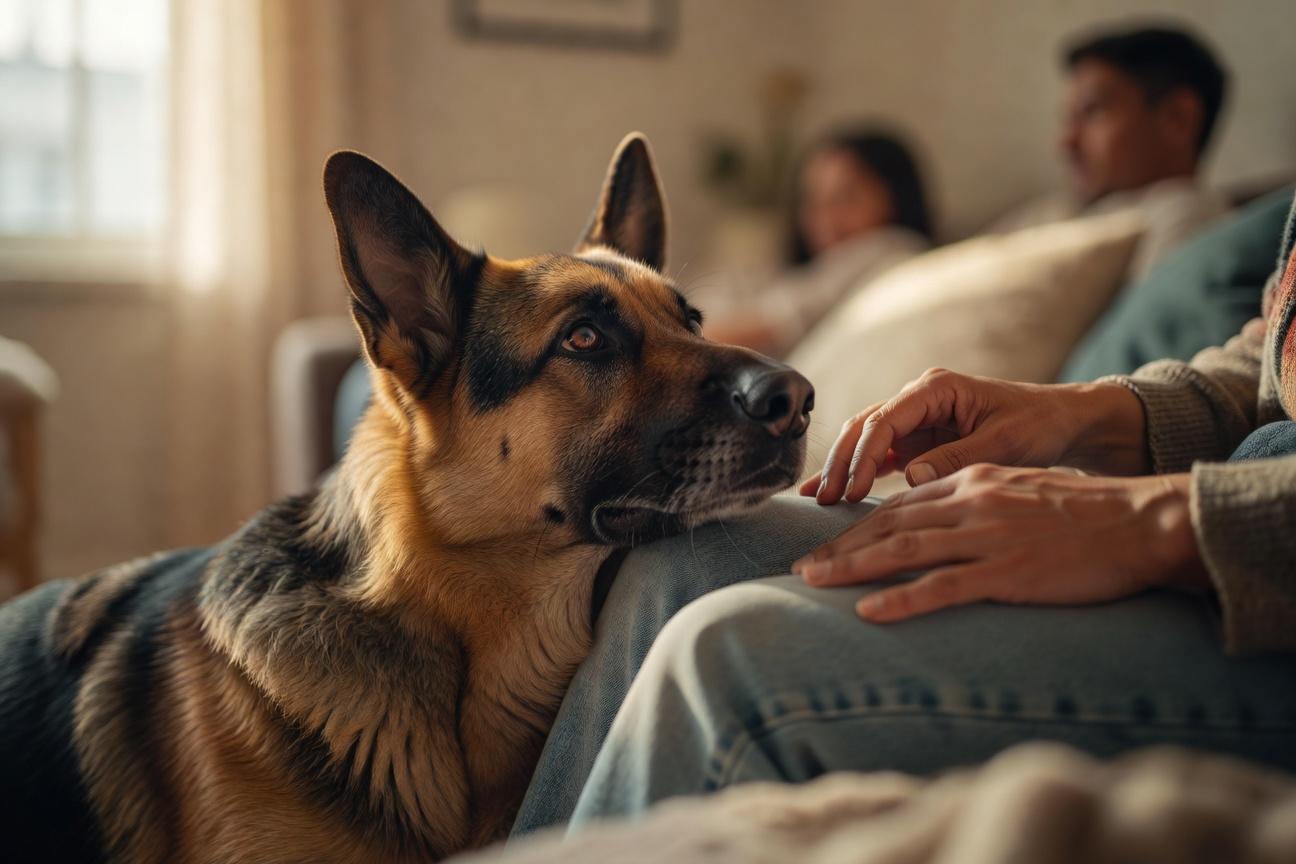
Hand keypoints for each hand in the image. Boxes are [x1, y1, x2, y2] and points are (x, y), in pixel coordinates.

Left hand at [791, 465, 1209, 622]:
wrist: (1142, 522)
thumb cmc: (1087, 512)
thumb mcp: (1022, 491)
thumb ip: (979, 501)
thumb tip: (944, 519)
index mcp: (974, 480)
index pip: (900, 502)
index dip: (858, 524)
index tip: (826, 542)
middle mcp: (972, 502)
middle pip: (889, 523)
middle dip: (839, 546)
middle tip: (800, 567)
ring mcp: (988, 537)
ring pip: (904, 549)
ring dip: (851, 567)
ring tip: (813, 582)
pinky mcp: (1008, 572)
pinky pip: (943, 586)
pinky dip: (902, 598)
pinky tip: (869, 611)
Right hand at [798, 369, 1147, 503]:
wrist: (1063, 423)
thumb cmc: (1039, 426)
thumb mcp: (1004, 442)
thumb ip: (956, 458)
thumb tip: (910, 477)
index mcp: (936, 388)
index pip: (885, 420)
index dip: (863, 456)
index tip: (852, 491)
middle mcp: (919, 398)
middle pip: (864, 426)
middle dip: (841, 461)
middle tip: (823, 499)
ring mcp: (916, 419)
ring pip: (864, 440)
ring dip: (842, 468)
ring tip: (818, 500)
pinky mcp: (918, 440)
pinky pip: (878, 456)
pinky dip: (857, 474)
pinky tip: (834, 495)